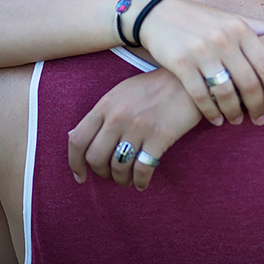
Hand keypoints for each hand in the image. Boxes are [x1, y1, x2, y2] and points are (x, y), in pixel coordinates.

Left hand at [68, 68, 200, 190]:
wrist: (189, 81)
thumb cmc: (154, 87)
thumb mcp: (122, 92)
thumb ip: (101, 113)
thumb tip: (75, 136)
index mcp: (106, 104)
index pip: (78, 140)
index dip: (75, 163)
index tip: (80, 176)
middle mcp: (118, 117)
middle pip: (96, 158)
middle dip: (101, 173)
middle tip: (110, 174)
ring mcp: (138, 127)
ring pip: (118, 167)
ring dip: (121, 178)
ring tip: (127, 178)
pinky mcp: (159, 137)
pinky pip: (142, 169)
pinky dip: (139, 181)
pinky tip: (142, 183)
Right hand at [136, 0, 263, 125]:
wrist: (157, 13)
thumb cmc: (201, 20)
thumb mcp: (232, 19)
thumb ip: (261, 30)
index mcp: (240, 28)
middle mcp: (224, 38)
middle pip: (249, 83)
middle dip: (257, 107)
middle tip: (261, 121)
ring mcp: (201, 51)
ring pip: (225, 92)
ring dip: (234, 112)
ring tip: (237, 120)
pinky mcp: (180, 62)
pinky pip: (200, 95)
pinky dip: (211, 112)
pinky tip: (216, 119)